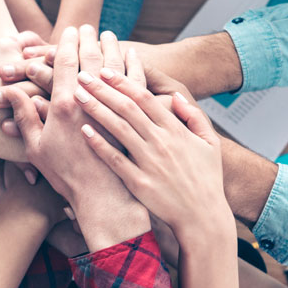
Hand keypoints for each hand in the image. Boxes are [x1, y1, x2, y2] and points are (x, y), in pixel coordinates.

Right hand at [1, 25, 149, 251]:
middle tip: (87, 27)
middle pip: (91, 59)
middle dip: (89, 39)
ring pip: (115, 67)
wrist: (101, 197)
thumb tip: (10, 91)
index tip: (69, 29)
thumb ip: (24, 115)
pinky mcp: (132, 117)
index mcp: (63, 105)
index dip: (67, 43)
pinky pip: (135, 84)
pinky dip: (133, 66)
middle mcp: (90, 102)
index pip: (66, 63)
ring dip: (111, 47)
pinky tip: (132, 56)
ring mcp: (114, 109)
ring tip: (108, 34)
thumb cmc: (64, 176)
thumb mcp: (34, 148)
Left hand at [72, 67, 231, 241]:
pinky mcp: (139, 183)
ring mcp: (149, 162)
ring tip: (77, 95)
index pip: (144, 98)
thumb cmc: (206, 180)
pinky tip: (83, 131)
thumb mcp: (210, 143)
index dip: (123, 81)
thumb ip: (194, 117)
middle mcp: (161, 142)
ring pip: (118, 129)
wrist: (203, 217)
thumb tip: (176, 98)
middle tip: (83, 75)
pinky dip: (99, 144)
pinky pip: (115, 160)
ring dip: (96, 109)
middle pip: (127, 108)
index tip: (105, 70)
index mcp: (176, 130)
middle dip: (102, 89)